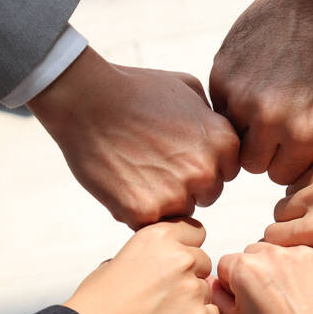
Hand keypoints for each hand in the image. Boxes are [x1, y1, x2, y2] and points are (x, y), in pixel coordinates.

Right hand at [29, 47, 239, 228]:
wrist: (86, 99)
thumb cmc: (136, 89)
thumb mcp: (188, 89)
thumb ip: (212, 118)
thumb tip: (220, 137)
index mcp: (223, 142)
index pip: (226, 170)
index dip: (201, 164)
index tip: (177, 151)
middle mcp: (206, 171)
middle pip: (206, 194)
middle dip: (185, 184)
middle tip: (153, 162)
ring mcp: (176, 194)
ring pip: (180, 212)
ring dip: (162, 200)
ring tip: (136, 171)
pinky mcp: (144, 212)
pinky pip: (150, 224)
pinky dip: (136, 210)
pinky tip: (121, 184)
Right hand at [63, 219, 219, 313]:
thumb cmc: (98, 301)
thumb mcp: (120, 258)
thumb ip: (152, 255)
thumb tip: (167, 259)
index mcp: (160, 236)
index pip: (196, 233)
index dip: (186, 249)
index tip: (172, 265)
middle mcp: (180, 258)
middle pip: (204, 262)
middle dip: (189, 276)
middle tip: (162, 296)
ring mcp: (192, 289)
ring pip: (207, 291)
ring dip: (192, 301)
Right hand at [210, 0, 312, 184]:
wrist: (312, 5)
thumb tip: (298, 174)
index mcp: (305, 132)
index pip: (281, 176)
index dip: (286, 162)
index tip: (290, 146)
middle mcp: (270, 119)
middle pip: (251, 164)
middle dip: (262, 150)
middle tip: (273, 128)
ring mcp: (241, 96)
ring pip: (230, 137)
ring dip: (244, 126)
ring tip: (263, 102)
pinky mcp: (221, 76)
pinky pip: (218, 108)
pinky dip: (232, 101)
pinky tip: (252, 82)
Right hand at [213, 243, 312, 313]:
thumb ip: (218, 299)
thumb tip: (215, 281)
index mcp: (246, 268)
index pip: (228, 264)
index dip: (234, 286)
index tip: (250, 304)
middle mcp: (274, 253)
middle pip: (255, 254)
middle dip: (258, 273)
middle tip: (272, 304)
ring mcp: (305, 253)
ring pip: (284, 253)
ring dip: (284, 270)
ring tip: (294, 302)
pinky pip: (312, 257)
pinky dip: (311, 272)